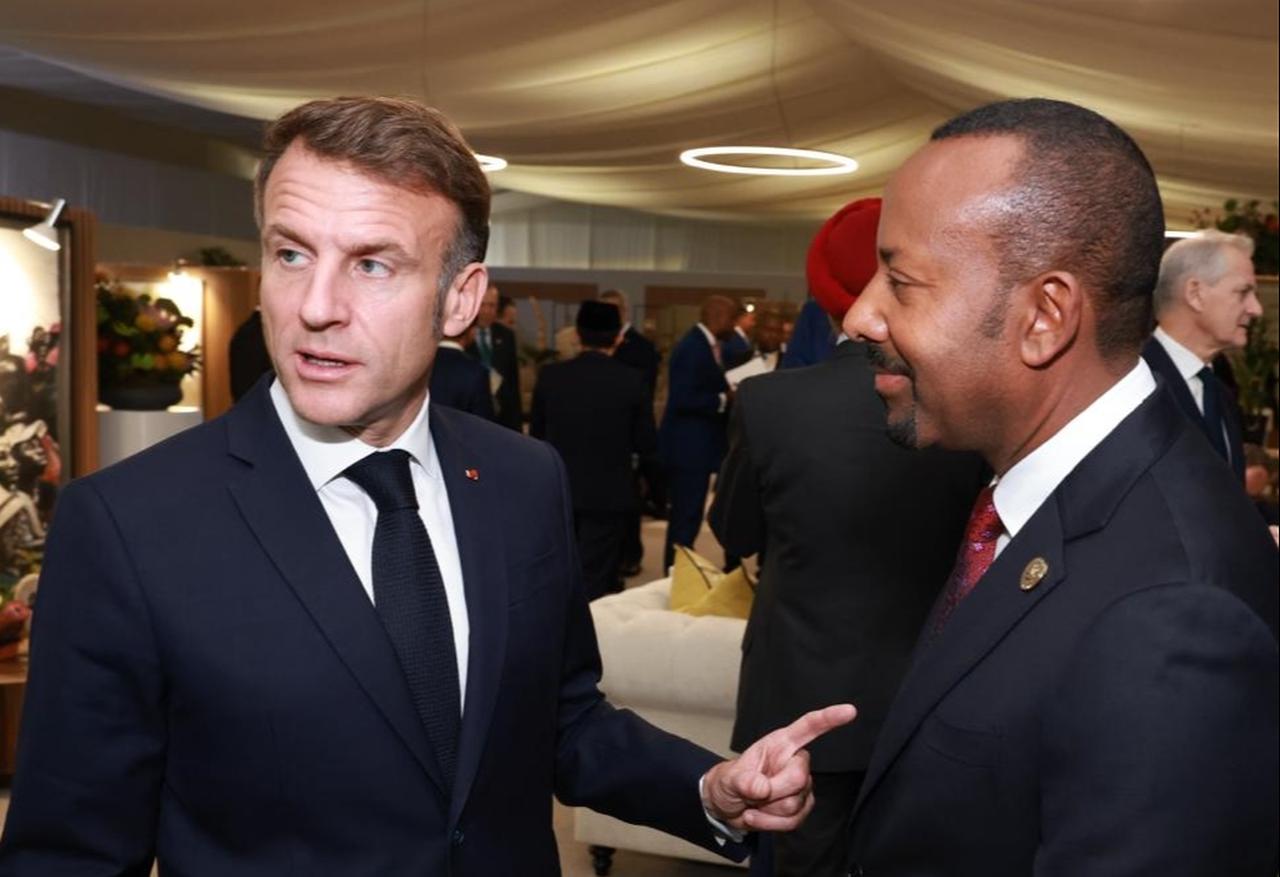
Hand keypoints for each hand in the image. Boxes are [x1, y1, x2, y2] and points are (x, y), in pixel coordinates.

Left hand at [701, 703, 855, 831]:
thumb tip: (762, 787)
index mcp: (780, 744)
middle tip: (753, 793)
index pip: (808, 727)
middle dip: (773, 790)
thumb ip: (742, 780)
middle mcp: (794, 762)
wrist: (727, 806)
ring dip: (767, 810)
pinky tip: (758, 815)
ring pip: (794, 803)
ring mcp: (801, 787)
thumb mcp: (728, 779)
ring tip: (753, 803)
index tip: (849, 711)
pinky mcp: (802, 808)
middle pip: (799, 777)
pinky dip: (770, 823)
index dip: (829, 718)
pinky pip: (793, 821)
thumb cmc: (729, 783)